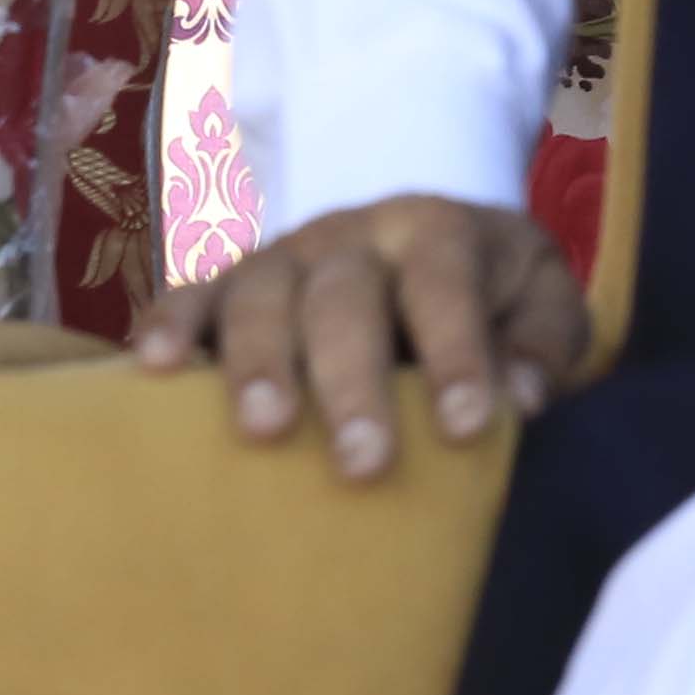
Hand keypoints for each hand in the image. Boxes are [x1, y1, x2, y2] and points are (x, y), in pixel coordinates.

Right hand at [134, 192, 586, 480]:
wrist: (421, 235)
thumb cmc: (490, 291)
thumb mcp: (541, 299)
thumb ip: (544, 341)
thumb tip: (525, 400)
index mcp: (437, 232)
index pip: (446, 284)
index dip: (458, 352)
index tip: (470, 425)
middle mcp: (353, 236)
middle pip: (344, 297)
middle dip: (352, 381)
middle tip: (364, 462)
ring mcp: (282, 256)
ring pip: (260, 294)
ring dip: (259, 361)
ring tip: (264, 429)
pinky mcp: (227, 283)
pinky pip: (187, 293)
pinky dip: (167, 324)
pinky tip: (150, 368)